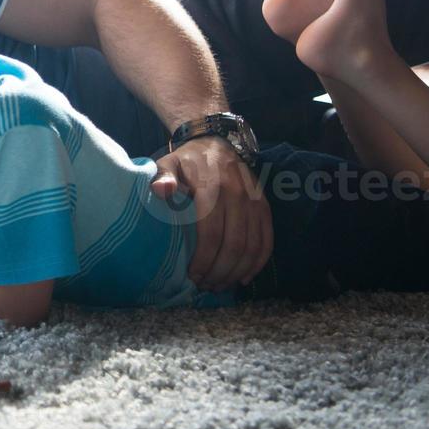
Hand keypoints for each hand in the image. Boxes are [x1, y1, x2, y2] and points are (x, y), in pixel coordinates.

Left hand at [151, 136, 272, 291]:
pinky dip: (258, 263)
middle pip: (234, 244)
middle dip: (220, 271)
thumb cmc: (187, 161)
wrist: (217, 142)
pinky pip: (267, 240)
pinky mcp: (265, 207)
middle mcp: (238, 195)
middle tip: (206, 286)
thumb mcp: (168, 163)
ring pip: (252, 246)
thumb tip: (161, 191)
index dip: (204, 258)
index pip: (211, 232)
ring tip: (221, 285)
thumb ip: (163, 177)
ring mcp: (254, 202)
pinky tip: (244, 277)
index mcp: (212, 187)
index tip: (193, 275)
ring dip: (238, 271)